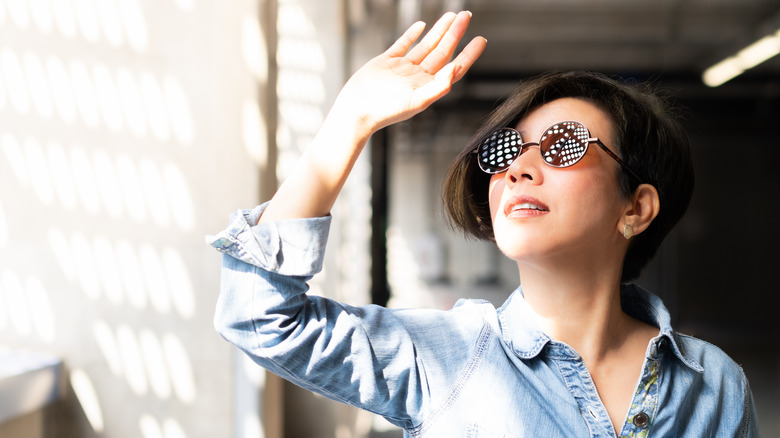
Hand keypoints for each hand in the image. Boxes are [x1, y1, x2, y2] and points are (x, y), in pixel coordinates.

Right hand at [333, 11, 486, 132]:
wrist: (357, 110)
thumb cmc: (386, 112)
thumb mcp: (417, 100)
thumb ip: (439, 86)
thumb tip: (456, 68)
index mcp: (428, 87)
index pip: (454, 67)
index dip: (469, 54)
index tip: (481, 39)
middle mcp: (418, 77)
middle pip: (442, 51)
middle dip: (455, 34)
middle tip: (466, 16)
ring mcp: (403, 68)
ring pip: (426, 45)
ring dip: (439, 31)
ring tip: (451, 16)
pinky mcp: (386, 61)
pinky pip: (403, 45)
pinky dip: (412, 35)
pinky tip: (422, 26)